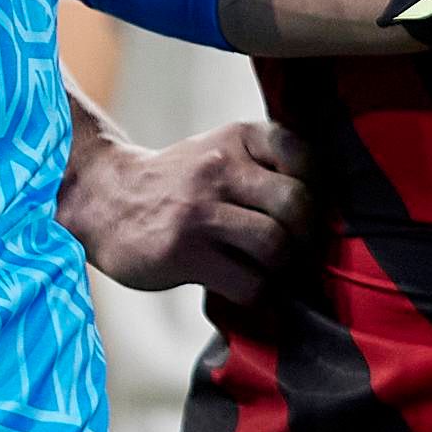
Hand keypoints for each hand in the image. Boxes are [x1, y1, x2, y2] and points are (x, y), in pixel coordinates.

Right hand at [62, 120, 317, 303]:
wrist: (103, 201)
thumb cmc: (176, 184)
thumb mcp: (218, 152)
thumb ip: (265, 166)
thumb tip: (328, 211)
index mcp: (236, 138)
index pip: (302, 154)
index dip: (316, 189)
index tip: (300, 211)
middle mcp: (219, 168)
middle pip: (298, 206)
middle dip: (304, 237)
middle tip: (293, 250)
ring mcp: (200, 211)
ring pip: (275, 246)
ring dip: (278, 268)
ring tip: (263, 269)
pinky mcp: (183, 253)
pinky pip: (247, 283)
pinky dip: (255, 293)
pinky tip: (240, 285)